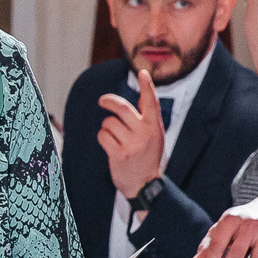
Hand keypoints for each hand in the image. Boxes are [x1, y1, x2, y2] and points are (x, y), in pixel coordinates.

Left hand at [95, 69, 166, 198]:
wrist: (145, 185)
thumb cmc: (148, 157)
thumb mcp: (155, 137)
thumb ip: (148, 118)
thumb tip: (142, 96)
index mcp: (155, 127)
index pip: (151, 102)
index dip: (147, 86)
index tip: (142, 72)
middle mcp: (144, 134)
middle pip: (121, 108)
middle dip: (108, 101)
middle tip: (102, 101)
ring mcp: (132, 144)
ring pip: (109, 122)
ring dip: (107, 127)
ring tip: (114, 136)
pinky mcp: (118, 154)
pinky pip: (103, 136)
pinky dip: (103, 137)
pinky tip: (110, 144)